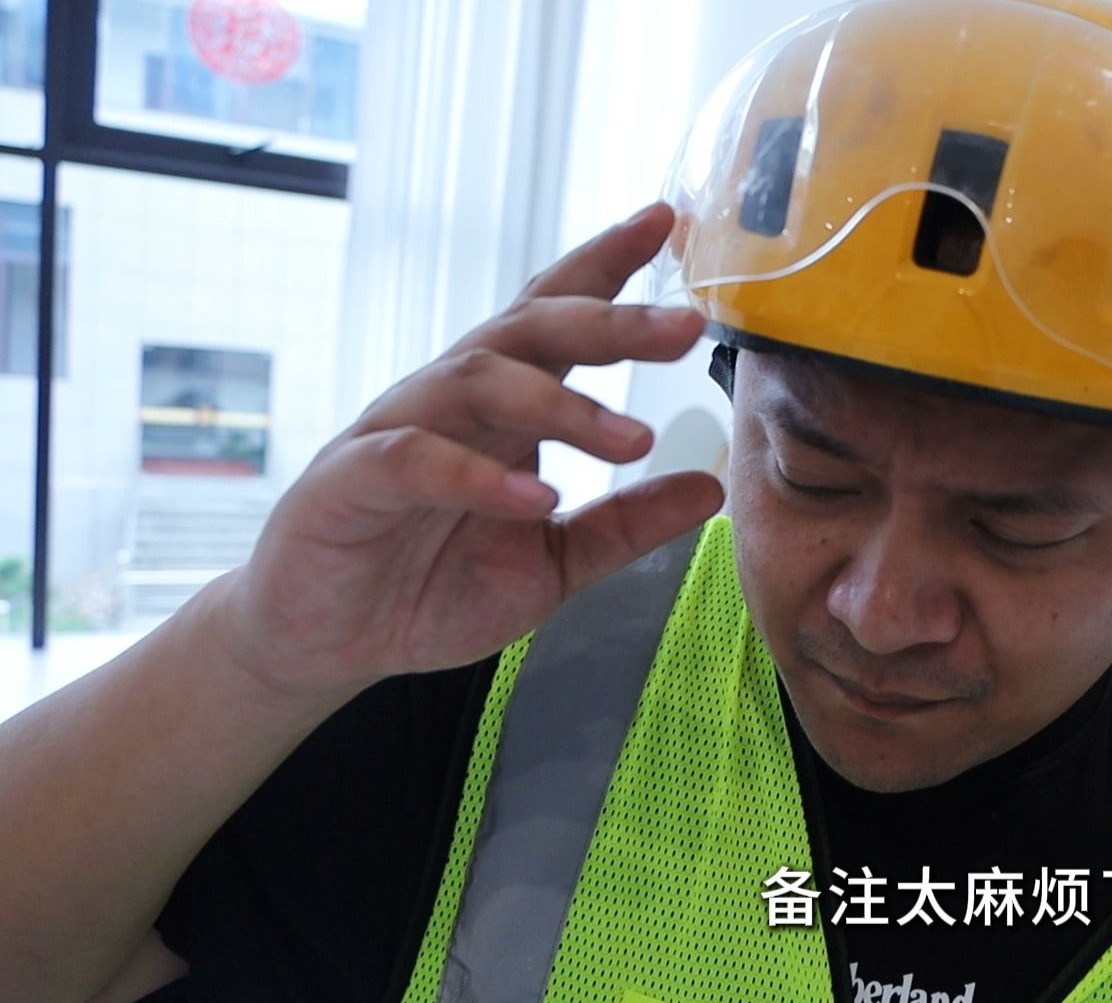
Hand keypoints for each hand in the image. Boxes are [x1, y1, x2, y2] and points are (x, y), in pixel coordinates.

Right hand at [216, 204, 724, 701]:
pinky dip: (478, 475)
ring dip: (561, 405)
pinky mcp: (349, 481)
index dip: (608, 266)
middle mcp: (454, 402)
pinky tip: (536, 499)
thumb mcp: (553, 561)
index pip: (557, 315)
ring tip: (630, 441)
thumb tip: (712, 488)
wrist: (329, 643)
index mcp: (505, 409)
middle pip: (530, 330)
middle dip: (610, 321)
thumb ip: (626, 525)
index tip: (669, 223)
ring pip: (479, 379)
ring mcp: (397, 432)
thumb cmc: (432, 586)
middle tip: (684, 327)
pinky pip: (415, 459)